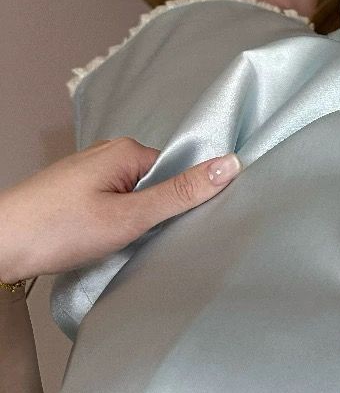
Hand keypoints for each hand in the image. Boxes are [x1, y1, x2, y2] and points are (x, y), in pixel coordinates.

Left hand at [0, 138, 243, 282]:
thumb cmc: (56, 229)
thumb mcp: (129, 217)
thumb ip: (181, 194)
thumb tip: (230, 165)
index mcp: (127, 150)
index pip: (178, 170)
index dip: (184, 200)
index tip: (182, 226)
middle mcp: (109, 153)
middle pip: (157, 183)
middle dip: (158, 213)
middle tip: (147, 239)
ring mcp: (90, 172)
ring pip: (134, 196)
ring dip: (135, 221)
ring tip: (120, 242)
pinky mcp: (77, 191)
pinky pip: (114, 203)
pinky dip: (115, 223)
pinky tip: (103, 242)